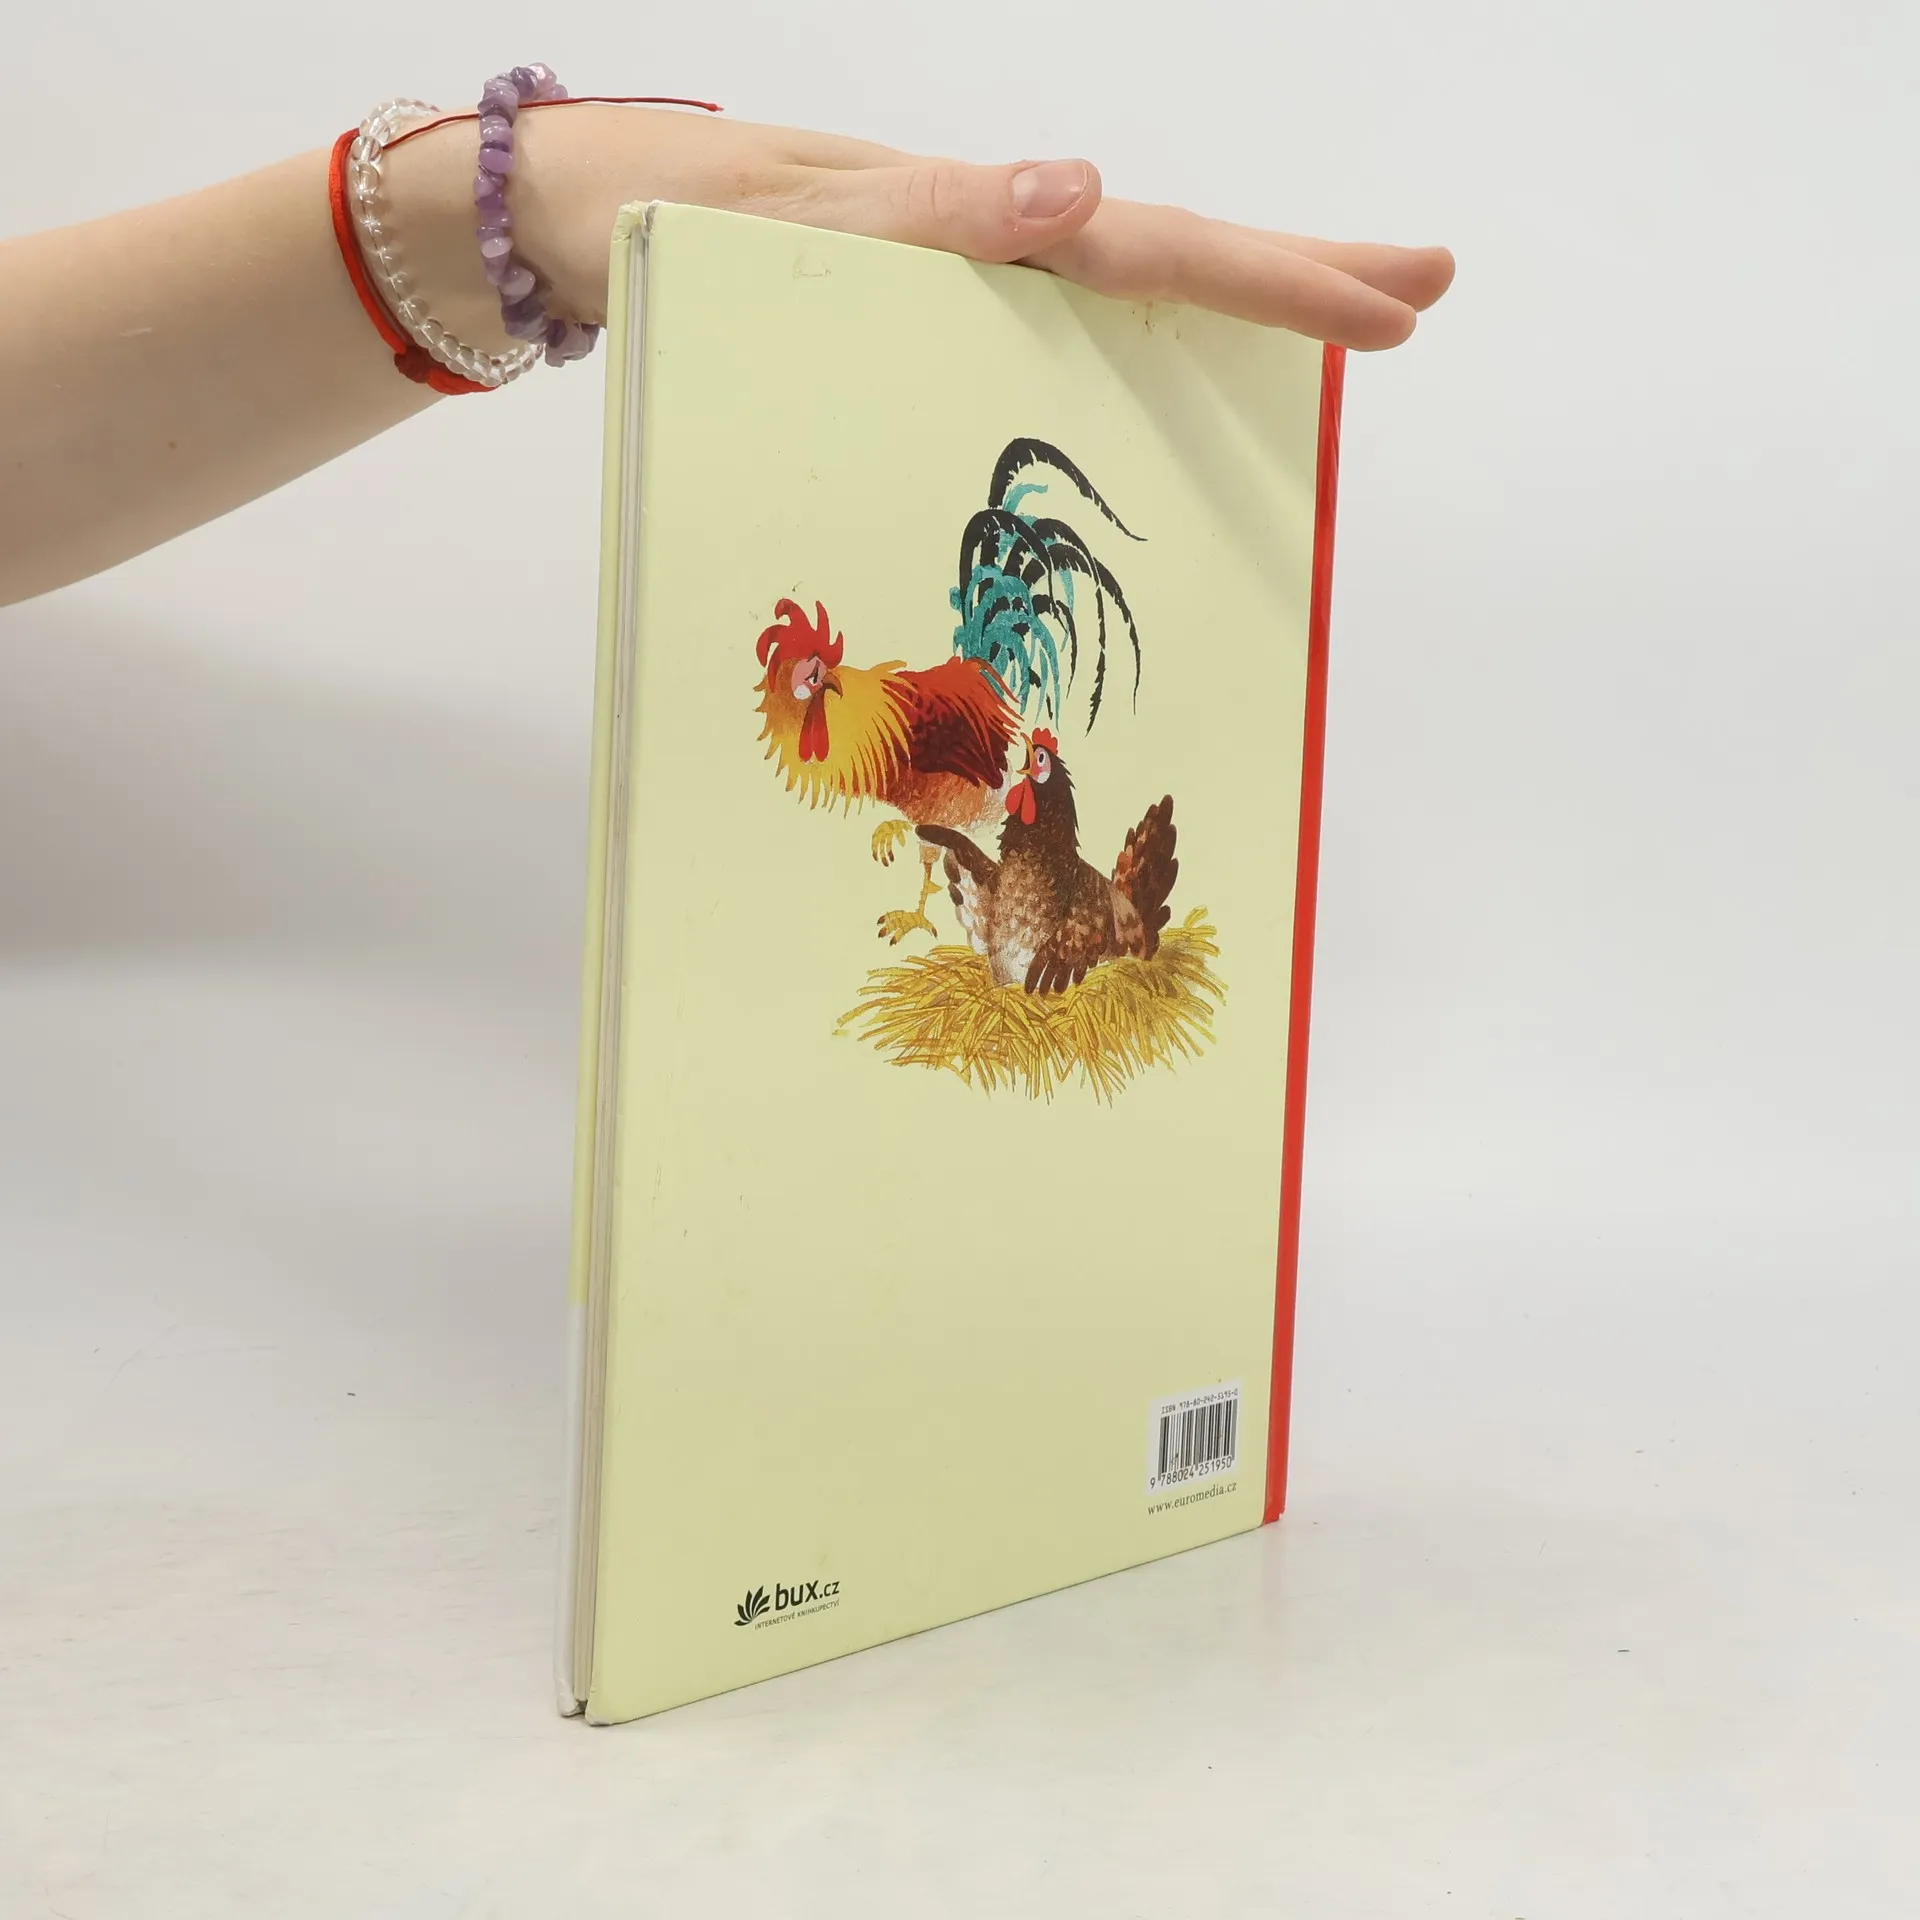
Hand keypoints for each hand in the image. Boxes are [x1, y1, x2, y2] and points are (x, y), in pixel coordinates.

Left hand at [390, 106, 1453, 354]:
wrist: (585, 230)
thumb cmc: (690, 219)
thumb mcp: (817, 213)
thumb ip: (942, 209)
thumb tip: (1085, 196)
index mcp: (991, 226)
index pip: (1166, 250)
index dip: (1283, 280)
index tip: (1397, 299)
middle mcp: (997, 259)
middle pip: (1175, 270)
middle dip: (1299, 284)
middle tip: (1420, 298)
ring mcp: (970, 300)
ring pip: (1127, 314)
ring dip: (1235, 326)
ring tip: (1340, 342)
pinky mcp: (930, 337)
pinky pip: (1051, 358)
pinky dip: (1129, 374)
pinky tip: (1169, 398)